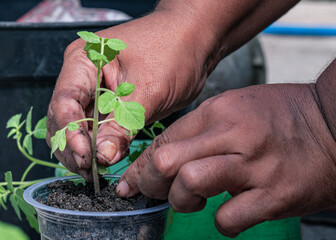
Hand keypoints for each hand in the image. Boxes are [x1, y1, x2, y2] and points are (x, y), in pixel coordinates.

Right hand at [46, 11, 209, 179]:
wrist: (195, 45)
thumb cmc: (173, 50)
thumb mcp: (148, 89)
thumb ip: (123, 123)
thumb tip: (103, 155)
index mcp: (84, 61)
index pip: (64, 101)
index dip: (70, 132)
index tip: (86, 156)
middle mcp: (83, 77)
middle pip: (64, 118)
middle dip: (74, 146)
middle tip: (90, 170)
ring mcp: (95, 93)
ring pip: (77, 128)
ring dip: (84, 151)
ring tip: (96, 171)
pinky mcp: (110, 107)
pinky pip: (97, 131)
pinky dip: (99, 147)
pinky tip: (105, 160)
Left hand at [117, 84, 335, 236]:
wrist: (334, 124)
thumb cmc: (281, 116)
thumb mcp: (236, 107)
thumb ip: (200, 130)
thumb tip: (164, 157)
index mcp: (219, 111)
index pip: (164, 140)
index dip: (141, 165)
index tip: (132, 181)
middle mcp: (233, 134)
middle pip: (167, 162)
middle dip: (151, 183)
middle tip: (156, 192)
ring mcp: (254, 165)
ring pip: (190, 185)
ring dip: (182, 201)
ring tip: (193, 201)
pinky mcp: (274, 195)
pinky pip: (227, 219)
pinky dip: (221, 223)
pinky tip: (229, 214)